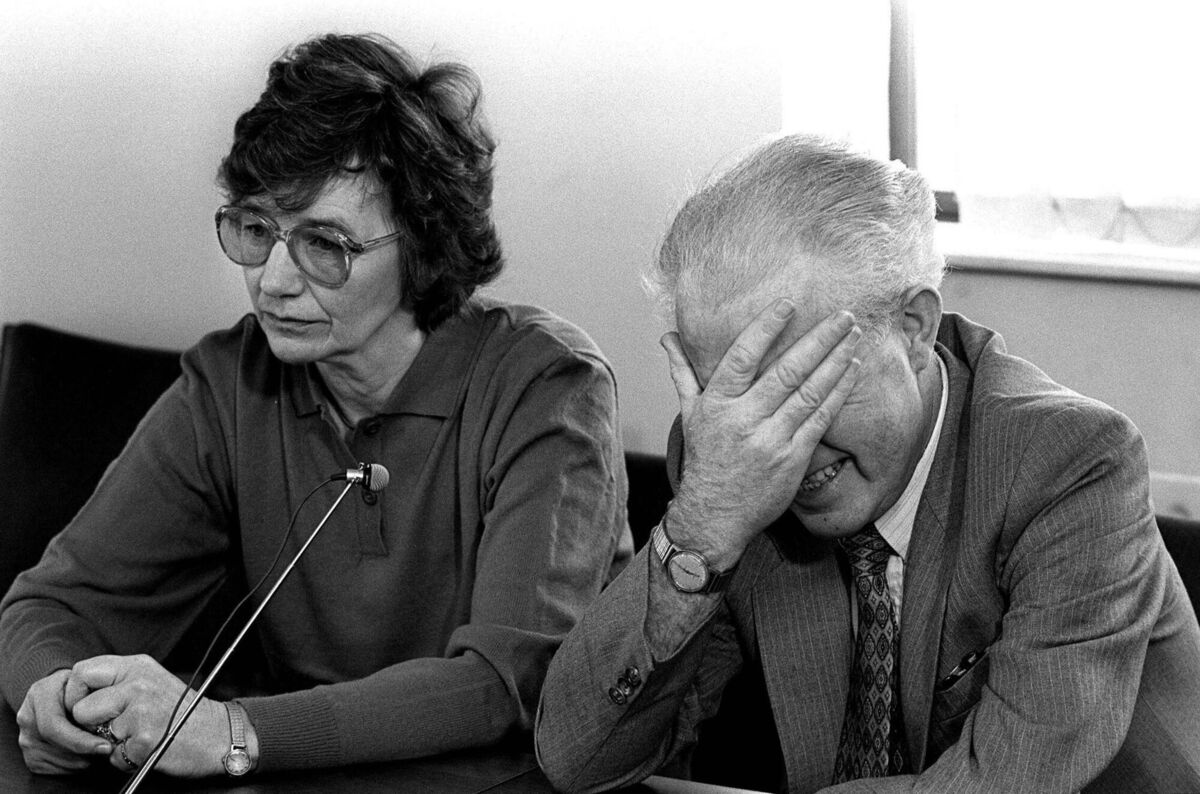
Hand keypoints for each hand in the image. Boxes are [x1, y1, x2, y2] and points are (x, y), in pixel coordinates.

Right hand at [16, 668, 112, 773]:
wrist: (64, 692)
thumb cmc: (83, 687)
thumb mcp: (90, 681)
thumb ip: (95, 696)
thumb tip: (109, 720)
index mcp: (40, 694)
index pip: (54, 725)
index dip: (80, 740)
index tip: (106, 746)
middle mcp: (27, 716)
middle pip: (54, 745)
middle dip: (84, 752)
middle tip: (107, 751)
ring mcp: (26, 737)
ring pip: (55, 759)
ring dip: (81, 760)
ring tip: (100, 751)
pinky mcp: (31, 755)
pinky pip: (53, 768)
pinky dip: (74, 766)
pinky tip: (87, 755)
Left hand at [62, 654, 227, 776]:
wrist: (218, 734)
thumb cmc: (184, 711)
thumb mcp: (153, 680)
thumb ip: (119, 681)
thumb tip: (81, 693)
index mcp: (138, 667)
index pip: (82, 672)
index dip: (76, 694)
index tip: (87, 707)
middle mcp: (137, 685)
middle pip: (81, 709)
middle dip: (91, 725)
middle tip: (114, 727)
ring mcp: (140, 712)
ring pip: (96, 736)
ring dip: (111, 743)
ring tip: (138, 736)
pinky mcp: (143, 740)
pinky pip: (114, 756)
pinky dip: (126, 758)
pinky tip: (148, 747)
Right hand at [664, 300, 860, 567]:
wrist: (714, 515)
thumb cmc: (704, 459)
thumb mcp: (689, 414)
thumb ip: (683, 372)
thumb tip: (668, 337)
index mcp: (717, 403)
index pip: (742, 356)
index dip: (766, 328)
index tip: (788, 306)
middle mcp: (744, 419)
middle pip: (787, 371)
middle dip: (819, 340)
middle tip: (842, 316)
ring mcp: (770, 439)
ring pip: (809, 392)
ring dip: (835, 362)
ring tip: (853, 337)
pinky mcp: (792, 458)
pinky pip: (820, 419)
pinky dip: (837, 393)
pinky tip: (851, 372)